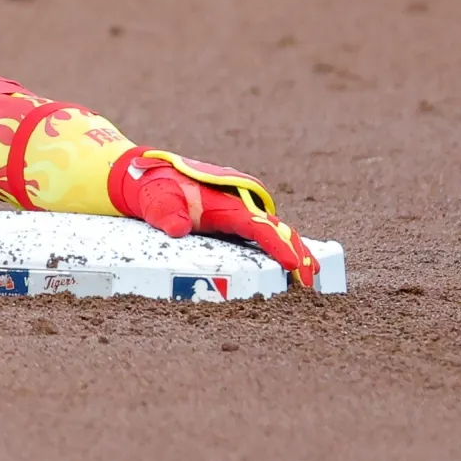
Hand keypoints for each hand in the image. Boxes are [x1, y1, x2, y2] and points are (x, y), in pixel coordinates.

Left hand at [114, 151, 318, 288]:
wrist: (149, 180)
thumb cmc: (156, 190)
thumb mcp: (157, 201)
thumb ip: (167, 214)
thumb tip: (179, 229)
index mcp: (226, 203)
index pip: (257, 227)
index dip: (277, 246)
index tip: (292, 264)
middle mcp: (239, 207)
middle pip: (276, 231)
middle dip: (296, 253)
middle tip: (309, 281)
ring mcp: (239, 214)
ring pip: (275, 233)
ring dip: (294, 252)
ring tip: (311, 276)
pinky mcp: (234, 222)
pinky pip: (263, 236)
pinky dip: (281, 249)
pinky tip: (292, 265)